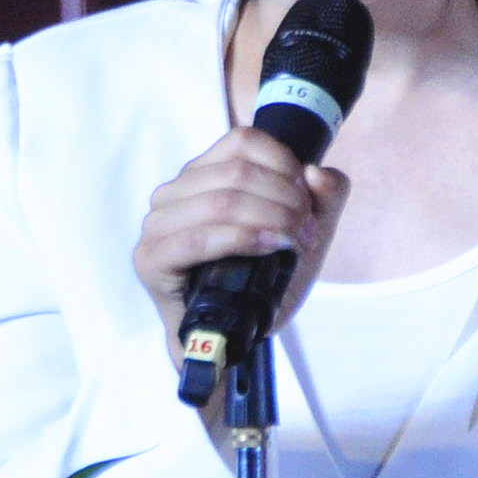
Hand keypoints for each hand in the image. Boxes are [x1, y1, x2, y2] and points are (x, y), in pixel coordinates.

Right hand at [133, 129, 350, 362]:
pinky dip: (241, 239)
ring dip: (269, 219)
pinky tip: (269, 247)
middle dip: (285, 200)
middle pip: (237, 172)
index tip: (308, 199)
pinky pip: (198, 238)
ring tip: (294, 242)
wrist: (231, 335)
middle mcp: (175, 191)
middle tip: (309, 230)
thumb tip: (317, 172)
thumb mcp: (303, 232)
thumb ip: (325, 198)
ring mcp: (158, 223)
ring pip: (221, 201)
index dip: (284, 165)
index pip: (243, 141)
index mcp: (203, 173)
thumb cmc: (261, 279)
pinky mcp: (152, 257)